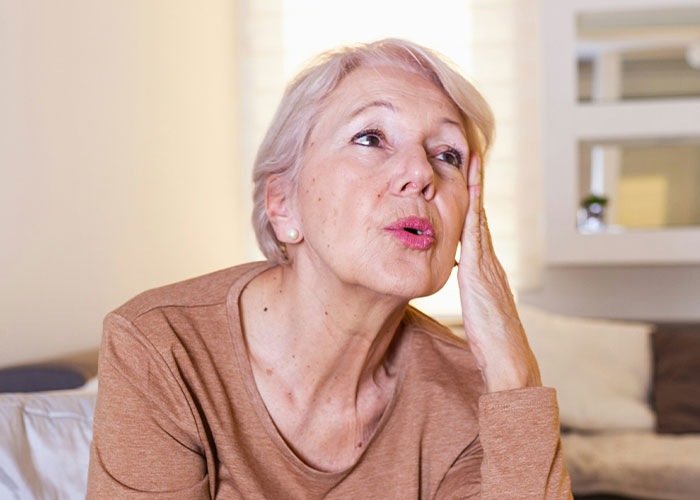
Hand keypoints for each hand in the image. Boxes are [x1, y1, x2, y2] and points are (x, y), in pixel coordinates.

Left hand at [457, 153, 541, 392]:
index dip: (472, 199)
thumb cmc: (491, 342)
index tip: (466, 174)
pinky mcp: (480, 273)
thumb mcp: (477, 308)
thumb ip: (470, 288)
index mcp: (485, 269)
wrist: (508, 360)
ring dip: (475, 186)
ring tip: (471, 158)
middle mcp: (489, 261)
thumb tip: (459, 275)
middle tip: (470, 151)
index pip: (476, 226)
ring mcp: (487, 264)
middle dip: (476, 181)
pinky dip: (473, 210)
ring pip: (479, 217)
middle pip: (480, 213)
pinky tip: (469, 191)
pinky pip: (475, 233)